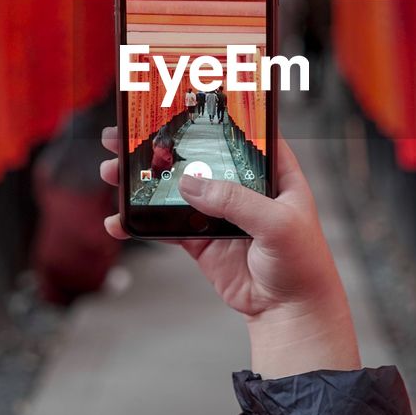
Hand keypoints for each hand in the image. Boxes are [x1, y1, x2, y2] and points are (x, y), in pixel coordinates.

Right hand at [100, 128, 360, 377]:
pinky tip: (118, 221)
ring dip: (143, 180)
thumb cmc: (303, 264)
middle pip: (195, 155)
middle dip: (158, 144)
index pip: (239, 131)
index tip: (175, 101)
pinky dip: (141, 223)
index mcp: (271, 171)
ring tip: (112, 172)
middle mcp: (242, 186)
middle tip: (123, 136)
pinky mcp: (202, 241)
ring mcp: (218, 213)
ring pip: (175, 188)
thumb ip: (235, 202)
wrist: (291, 313)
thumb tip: (190, 183)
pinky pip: (166, 226)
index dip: (209, 114)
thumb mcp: (277, 224)